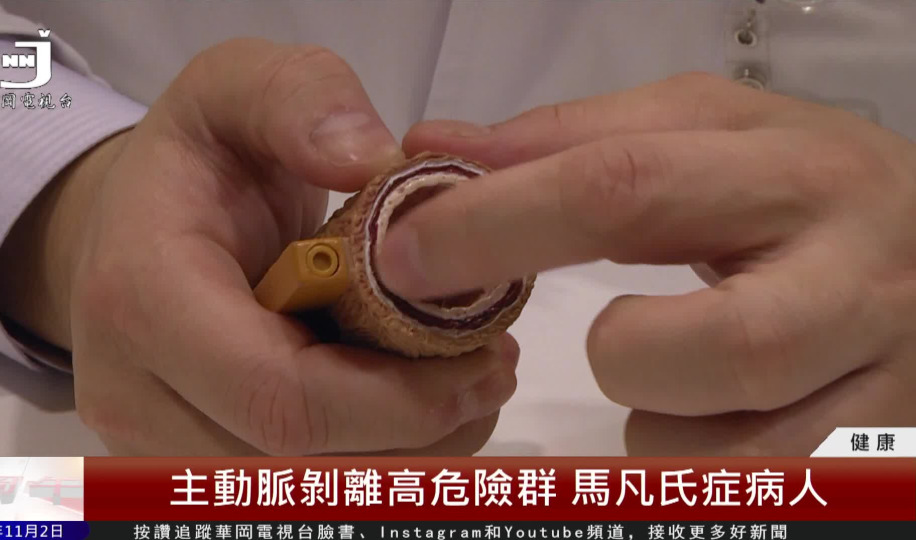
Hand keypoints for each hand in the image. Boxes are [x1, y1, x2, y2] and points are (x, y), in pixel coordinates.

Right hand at [0, 39, 518, 455]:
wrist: (135, 224)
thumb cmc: (196, 158)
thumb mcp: (240, 86)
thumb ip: (303, 101)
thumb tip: (378, 161)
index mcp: (145, 299)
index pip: (280, 399)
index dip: (397, 402)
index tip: (481, 360)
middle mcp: (135, 394)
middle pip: (298, 467)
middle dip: (419, 434)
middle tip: (494, 371)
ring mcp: (154, 442)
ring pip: (301, 492)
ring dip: (407, 454)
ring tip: (470, 382)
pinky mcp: (189, 461)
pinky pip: (295, 487)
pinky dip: (376, 457)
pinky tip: (422, 403)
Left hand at [378, 72, 915, 455]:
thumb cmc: (801, 185)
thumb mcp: (705, 131)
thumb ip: (570, 136)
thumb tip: (435, 149)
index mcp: (793, 172)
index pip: (622, 189)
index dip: (497, 225)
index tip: (403, 253)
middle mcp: (854, 280)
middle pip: (704, 345)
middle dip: (613, 351)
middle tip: (599, 334)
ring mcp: (882, 380)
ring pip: (734, 451)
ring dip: (661, 420)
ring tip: (681, 366)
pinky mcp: (881, 446)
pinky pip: (757, 488)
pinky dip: (700, 460)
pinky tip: (718, 412)